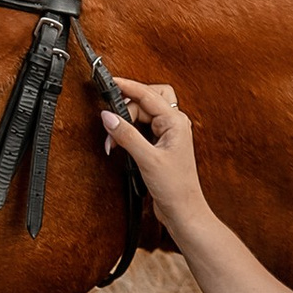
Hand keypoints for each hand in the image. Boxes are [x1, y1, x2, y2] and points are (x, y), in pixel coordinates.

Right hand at [101, 80, 207, 230]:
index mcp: (175, 121)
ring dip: (126, 122)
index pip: (148, 94)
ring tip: (113, 140)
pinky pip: (142, 128)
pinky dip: (129, 132)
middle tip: (110, 124)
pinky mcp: (160, 145)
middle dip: (125, 109)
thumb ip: (127, 136)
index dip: (128, 86)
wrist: (183, 211)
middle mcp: (173, 124)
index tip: (111, 81)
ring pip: (142, 114)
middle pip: (145, 101)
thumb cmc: (175, 188)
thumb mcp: (147, 160)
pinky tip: (121, 143)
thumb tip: (108, 116)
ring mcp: (167, 134)